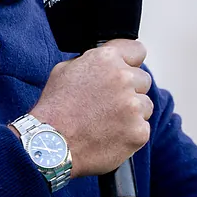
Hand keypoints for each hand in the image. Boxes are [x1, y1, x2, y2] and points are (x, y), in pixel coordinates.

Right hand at [29, 39, 153, 176]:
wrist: (50, 145)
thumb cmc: (54, 109)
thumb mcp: (65, 70)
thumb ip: (93, 61)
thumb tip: (108, 62)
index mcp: (106, 59)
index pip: (137, 50)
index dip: (131, 62)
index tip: (127, 70)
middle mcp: (123, 78)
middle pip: (143, 80)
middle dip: (131, 90)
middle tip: (109, 104)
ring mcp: (133, 106)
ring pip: (145, 105)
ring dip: (132, 112)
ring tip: (107, 122)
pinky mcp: (138, 131)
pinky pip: (142, 128)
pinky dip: (130, 133)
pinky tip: (110, 136)